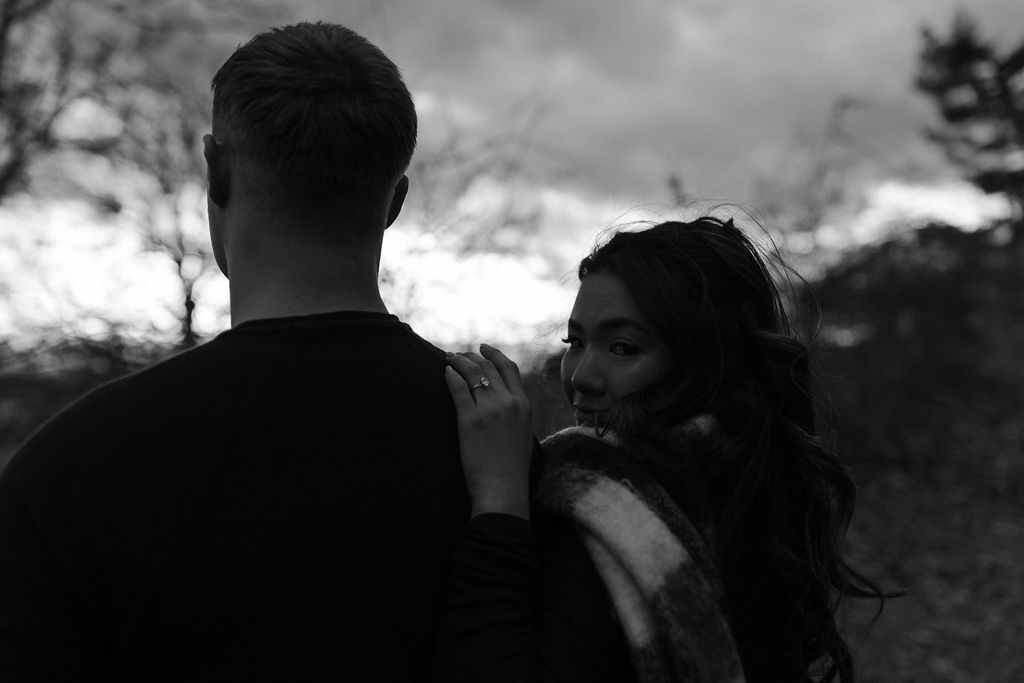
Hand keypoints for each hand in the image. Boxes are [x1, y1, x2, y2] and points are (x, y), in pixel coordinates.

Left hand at [445, 344, 532, 519]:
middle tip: (459, 354)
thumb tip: (504, 400)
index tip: (483, 348)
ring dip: (459, 362)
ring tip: (448, 358)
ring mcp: (489, 410)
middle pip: (488, 367)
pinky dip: (450, 376)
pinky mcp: (469, 420)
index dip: (494, 354)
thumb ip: (516, 413)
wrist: (503, 487)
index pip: (509, 368)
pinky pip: (458, 388)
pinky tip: (445, 373)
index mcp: (523, 405)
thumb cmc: (512, 467)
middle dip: (472, 356)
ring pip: (472, 373)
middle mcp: (508, 402)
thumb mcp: (523, 433)